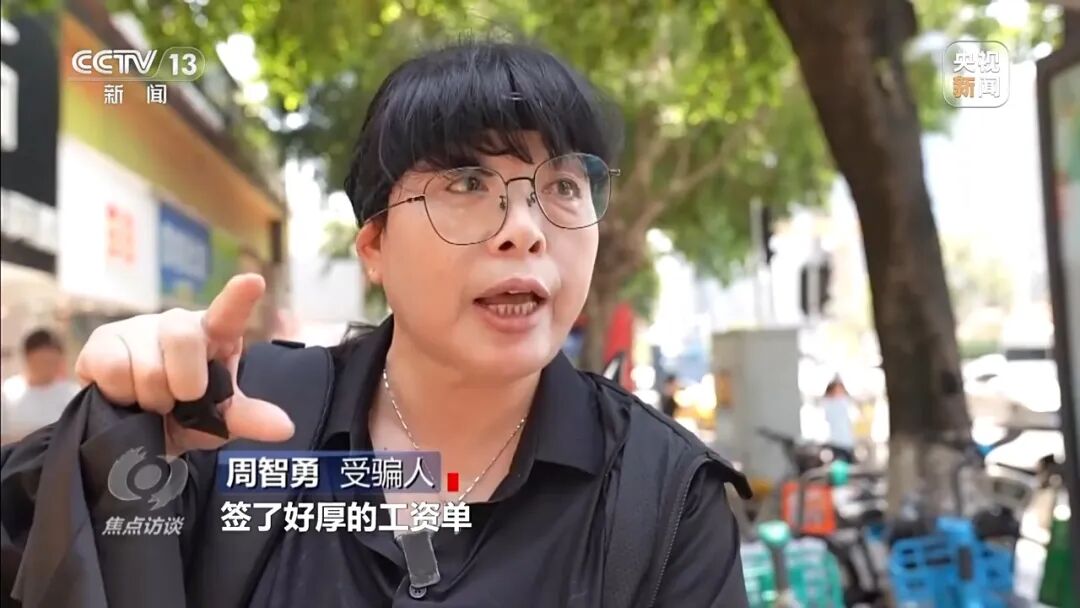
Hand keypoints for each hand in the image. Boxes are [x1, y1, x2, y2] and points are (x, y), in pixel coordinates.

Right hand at [75, 274, 294, 454]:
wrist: (135, 435)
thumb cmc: (185, 417)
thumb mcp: (217, 421)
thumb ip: (248, 418)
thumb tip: (285, 428)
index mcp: (216, 336)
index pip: (229, 312)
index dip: (239, 297)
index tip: (254, 282)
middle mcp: (178, 324)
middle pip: (183, 339)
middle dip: (183, 384)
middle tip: (178, 401)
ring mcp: (139, 328)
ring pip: (148, 366)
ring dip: (150, 399)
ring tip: (149, 401)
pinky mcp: (103, 340)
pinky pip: (114, 370)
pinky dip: (121, 394)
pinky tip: (123, 395)